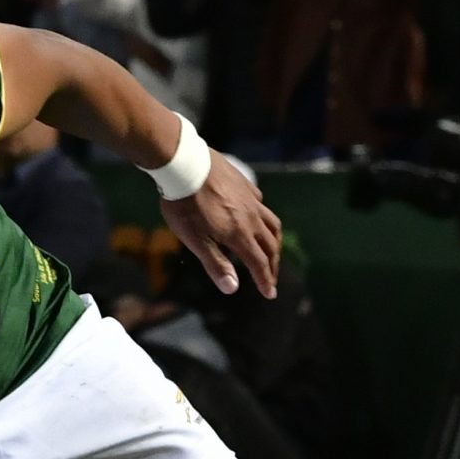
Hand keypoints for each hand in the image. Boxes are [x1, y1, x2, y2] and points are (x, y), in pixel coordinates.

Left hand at [159, 151, 280, 297]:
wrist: (185, 165)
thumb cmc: (185, 205)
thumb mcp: (195, 240)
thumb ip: (215, 264)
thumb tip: (232, 289)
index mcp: (240, 234)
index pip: (259, 263)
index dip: (265, 280)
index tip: (270, 294)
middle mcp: (251, 217)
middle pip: (271, 245)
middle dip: (272, 265)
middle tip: (270, 278)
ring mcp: (251, 199)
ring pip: (272, 223)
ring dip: (274, 241)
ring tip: (271, 250)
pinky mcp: (245, 184)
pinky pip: (261, 204)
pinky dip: (263, 217)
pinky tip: (255, 218)